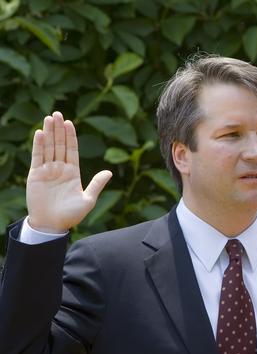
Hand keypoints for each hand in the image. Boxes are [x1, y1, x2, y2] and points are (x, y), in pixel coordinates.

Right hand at [27, 111, 111, 232]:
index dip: (71, 137)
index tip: (70, 123)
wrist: (52, 225)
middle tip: (58, 114)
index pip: (72, 150)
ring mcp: (47, 171)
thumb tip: (109, 172)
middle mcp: (60, 169)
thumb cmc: (71, 215)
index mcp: (73, 173)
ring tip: (49, 118)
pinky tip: (40, 133)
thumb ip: (97, 184)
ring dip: (49, 133)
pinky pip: (37, 157)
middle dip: (59, 130)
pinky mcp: (36, 175)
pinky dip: (39, 145)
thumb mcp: (88, 199)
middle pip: (59, 145)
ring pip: (48, 148)